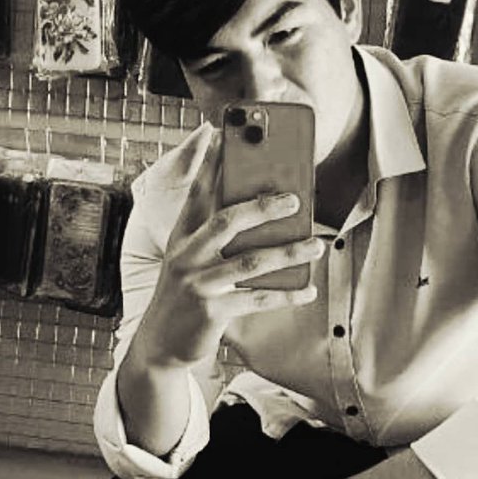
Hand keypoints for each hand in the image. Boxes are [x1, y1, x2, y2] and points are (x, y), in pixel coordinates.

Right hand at [137, 129, 323, 367]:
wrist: (160, 344)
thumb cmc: (184, 293)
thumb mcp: (190, 259)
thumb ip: (214, 233)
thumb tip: (257, 209)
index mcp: (182, 236)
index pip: (198, 192)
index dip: (212, 163)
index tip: (227, 134)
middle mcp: (186, 255)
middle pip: (227, 221)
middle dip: (263, 206)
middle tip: (295, 200)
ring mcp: (198, 284)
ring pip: (251, 261)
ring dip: (289, 252)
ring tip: (317, 246)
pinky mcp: (211, 311)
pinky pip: (258, 298)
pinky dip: (287, 294)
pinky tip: (308, 290)